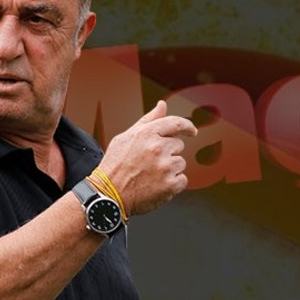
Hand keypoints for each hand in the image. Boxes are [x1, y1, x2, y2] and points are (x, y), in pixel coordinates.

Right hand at [98, 100, 196, 214]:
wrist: (108, 194)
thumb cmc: (115, 165)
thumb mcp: (126, 137)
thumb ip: (147, 121)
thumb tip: (162, 105)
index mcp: (147, 134)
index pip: (176, 123)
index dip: (187, 126)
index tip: (191, 131)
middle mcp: (158, 148)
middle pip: (178, 146)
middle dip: (168, 153)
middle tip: (149, 162)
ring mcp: (165, 167)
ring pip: (180, 163)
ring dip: (169, 169)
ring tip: (150, 175)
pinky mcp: (170, 185)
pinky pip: (182, 180)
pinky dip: (172, 184)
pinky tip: (155, 185)